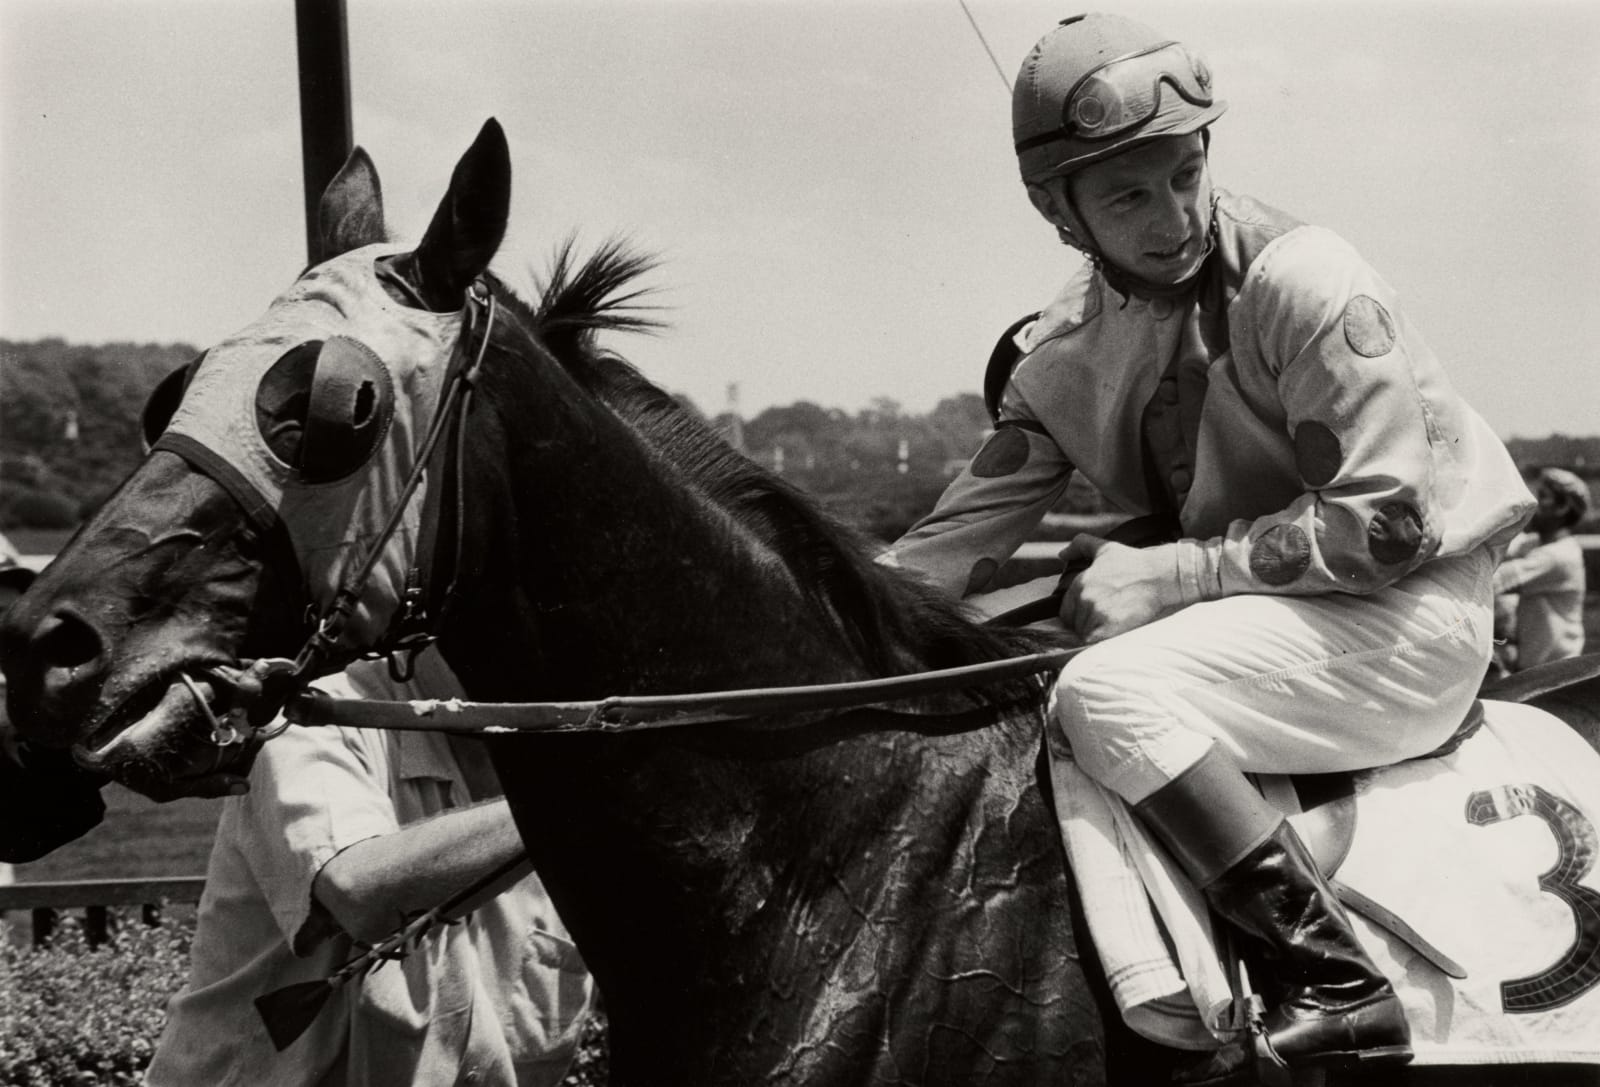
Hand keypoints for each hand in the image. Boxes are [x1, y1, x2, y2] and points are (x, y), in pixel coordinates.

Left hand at [1058, 534, 1185, 642]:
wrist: (1160, 576)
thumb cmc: (1134, 562)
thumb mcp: (1105, 548)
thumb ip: (1080, 545)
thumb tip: (1062, 554)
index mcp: (1079, 583)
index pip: (1066, 610)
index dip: (1078, 615)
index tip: (1093, 612)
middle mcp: (1085, 597)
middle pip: (1074, 624)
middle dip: (1086, 624)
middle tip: (1105, 618)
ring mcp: (1097, 613)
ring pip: (1085, 634)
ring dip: (1095, 633)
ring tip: (1112, 623)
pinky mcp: (1110, 626)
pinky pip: (1093, 642)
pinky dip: (1099, 641)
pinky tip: (1111, 633)